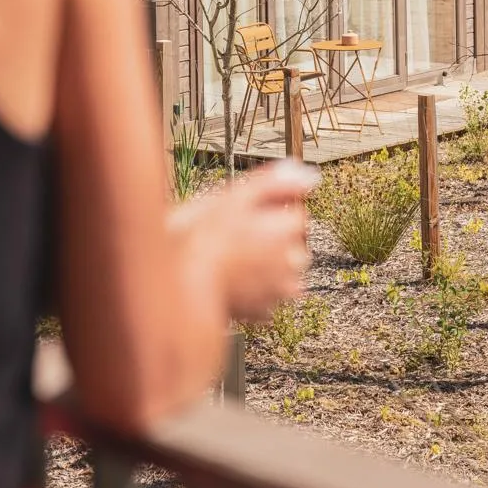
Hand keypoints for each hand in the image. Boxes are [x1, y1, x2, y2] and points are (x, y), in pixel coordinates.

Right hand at [169, 162, 318, 323]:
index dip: (272, 213)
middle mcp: (289, 263)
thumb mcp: (234, 197)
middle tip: (239, 238)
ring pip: (287, 272)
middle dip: (276, 240)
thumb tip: (308, 175)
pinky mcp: (264, 312)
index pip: (298, 215)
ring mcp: (278, 291)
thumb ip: (274, 183)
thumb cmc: (201, 239)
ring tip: (236, 261)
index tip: (248, 216)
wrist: (180, 288)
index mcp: (285, 231)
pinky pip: (271, 296)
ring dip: (271, 266)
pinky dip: (259, 289)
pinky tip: (234, 281)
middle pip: (295, 245)